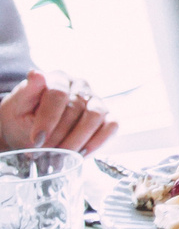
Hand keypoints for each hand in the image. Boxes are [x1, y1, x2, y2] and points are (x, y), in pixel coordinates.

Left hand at [0, 71, 115, 154]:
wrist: (28, 130)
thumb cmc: (21, 117)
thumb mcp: (16, 107)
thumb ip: (27, 92)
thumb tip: (35, 73)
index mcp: (58, 78)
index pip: (58, 93)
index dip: (48, 118)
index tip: (37, 140)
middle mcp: (80, 86)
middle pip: (77, 108)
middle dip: (59, 135)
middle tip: (43, 153)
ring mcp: (96, 100)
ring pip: (96, 116)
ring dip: (77, 140)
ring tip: (60, 155)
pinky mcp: (107, 116)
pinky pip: (112, 126)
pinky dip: (97, 142)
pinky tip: (79, 154)